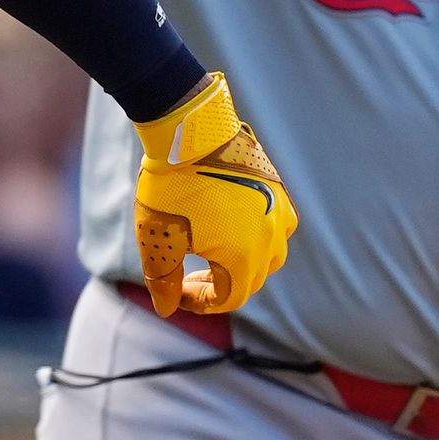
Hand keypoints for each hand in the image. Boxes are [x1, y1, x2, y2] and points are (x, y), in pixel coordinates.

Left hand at [129, 73, 297, 318]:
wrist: (190, 131)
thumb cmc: (171, 186)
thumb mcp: (158, 238)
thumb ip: (163, 279)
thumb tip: (167, 308)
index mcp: (243, 256)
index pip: (230, 299)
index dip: (200, 302)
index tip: (176, 291)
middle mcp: (271, 238)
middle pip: (251, 281)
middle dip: (219, 286)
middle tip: (188, 277)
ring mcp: (279, 212)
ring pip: (269, 257)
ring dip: (242, 265)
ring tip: (210, 255)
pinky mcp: (278, 191)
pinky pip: (277, 228)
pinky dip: (257, 239)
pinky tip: (229, 228)